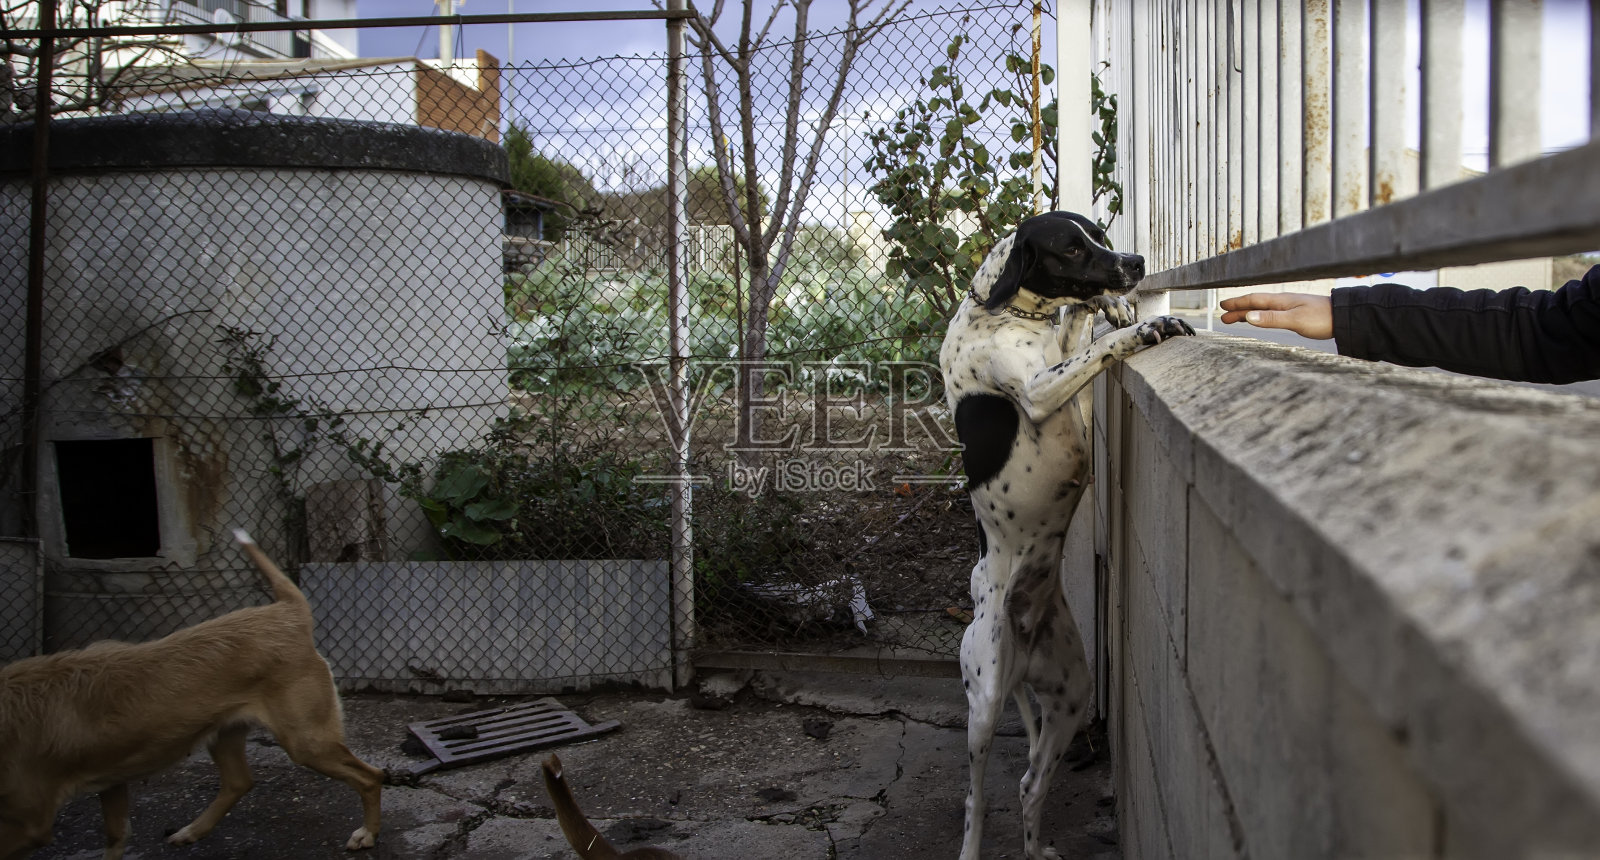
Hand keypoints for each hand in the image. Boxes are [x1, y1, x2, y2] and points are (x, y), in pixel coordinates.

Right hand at [1218, 293, 1332, 339]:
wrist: (1343, 317)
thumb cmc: (1321, 318)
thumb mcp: (1294, 320)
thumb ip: (1271, 319)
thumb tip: (1249, 317)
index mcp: (1280, 301)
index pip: (1253, 301)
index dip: (1237, 303)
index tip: (1223, 306)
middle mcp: (1283, 302)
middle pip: (1255, 304)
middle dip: (1238, 309)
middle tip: (1223, 315)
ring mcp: (1289, 307)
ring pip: (1263, 309)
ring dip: (1248, 313)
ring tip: (1236, 318)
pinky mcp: (1296, 313)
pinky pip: (1271, 313)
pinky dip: (1260, 315)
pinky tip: (1261, 318)